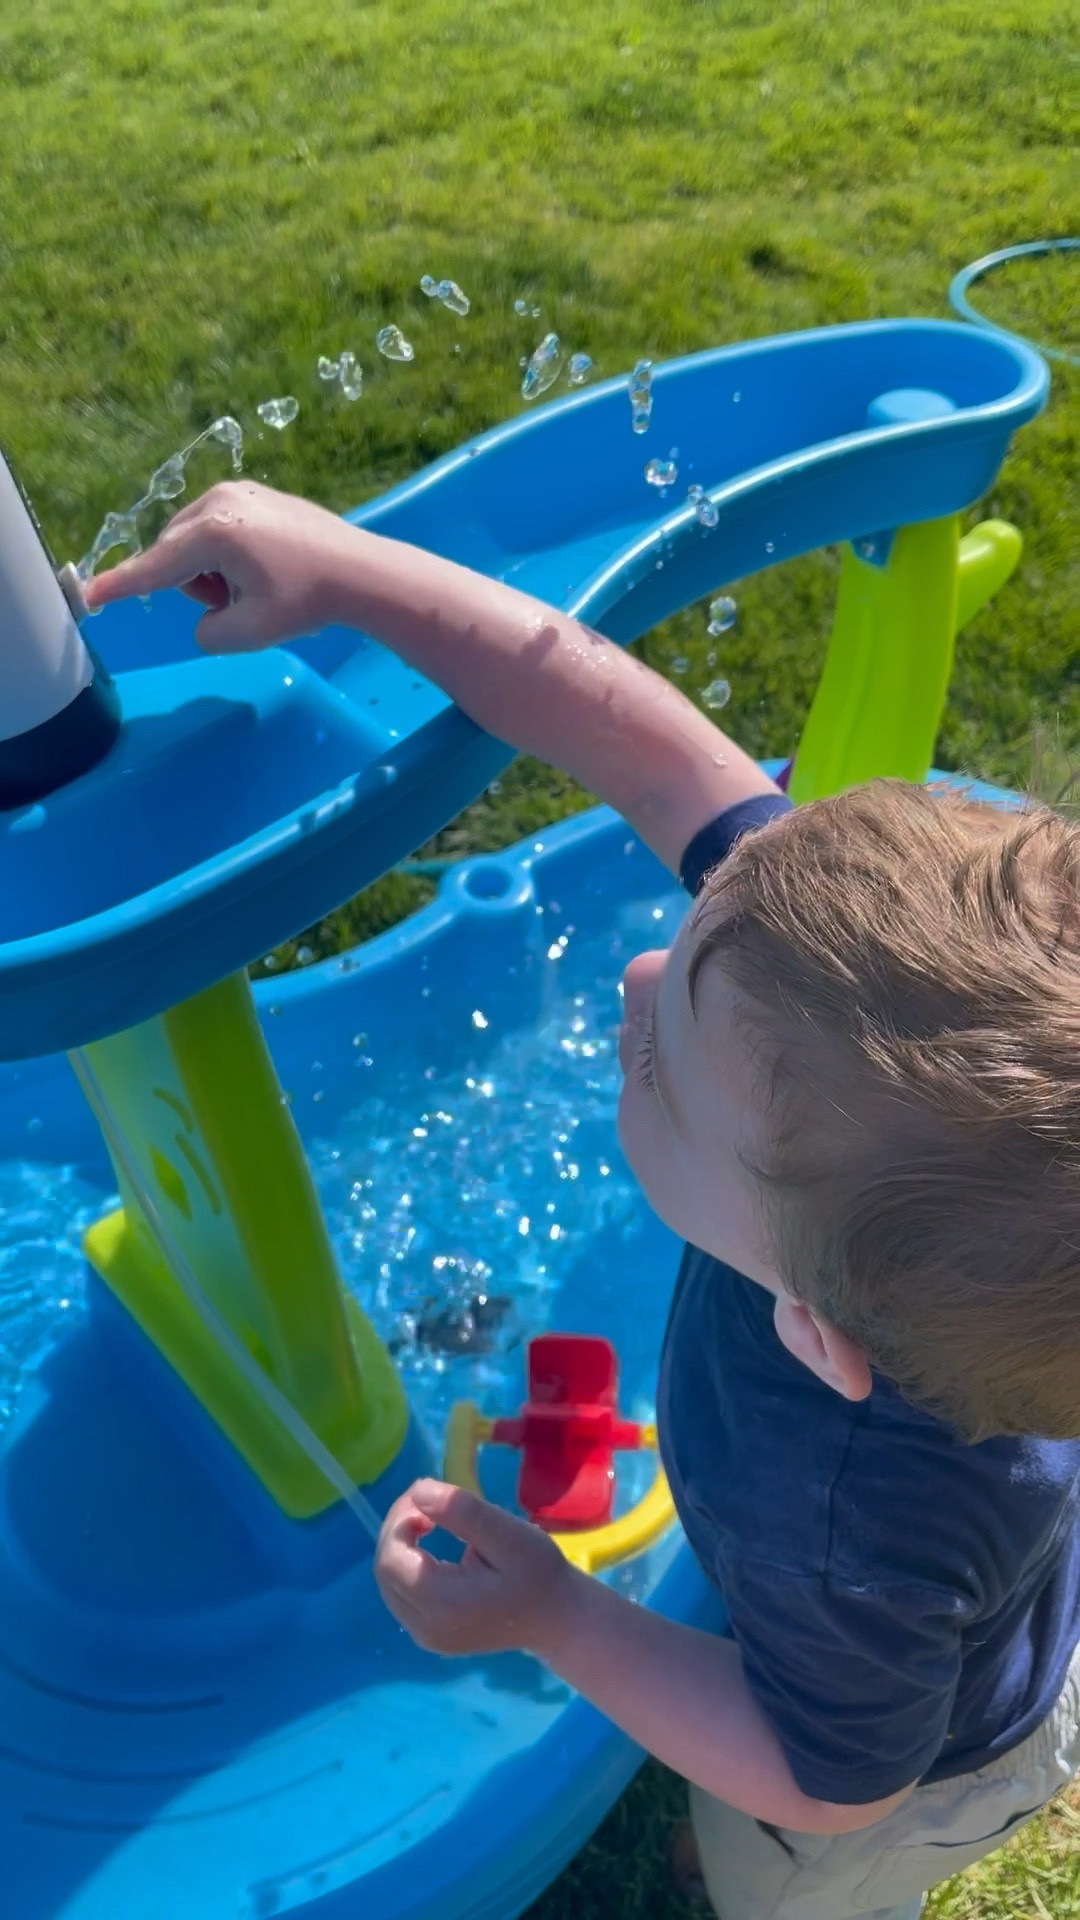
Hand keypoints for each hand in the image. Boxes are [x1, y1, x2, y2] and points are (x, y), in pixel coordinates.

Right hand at [81, 480, 363, 651]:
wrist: (360, 571)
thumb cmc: (307, 603)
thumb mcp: (249, 632)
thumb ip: (208, 632)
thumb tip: (207, 615)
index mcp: (214, 533)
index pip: (156, 568)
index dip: (120, 587)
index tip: (88, 597)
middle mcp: (218, 501)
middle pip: (173, 552)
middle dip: (193, 585)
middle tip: (238, 603)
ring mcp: (236, 492)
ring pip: (191, 540)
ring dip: (207, 570)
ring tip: (253, 585)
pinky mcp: (252, 493)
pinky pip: (214, 527)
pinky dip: (224, 554)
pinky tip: (263, 566)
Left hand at [374, 1477, 575, 1657]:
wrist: (558, 1619)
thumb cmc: (538, 1574)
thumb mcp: (508, 1534)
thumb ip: (462, 1512)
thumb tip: (419, 1492)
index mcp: (443, 1604)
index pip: (390, 1559)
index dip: (398, 1521)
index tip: (426, 1497)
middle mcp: (426, 1628)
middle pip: (385, 1571)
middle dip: (397, 1530)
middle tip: (427, 1505)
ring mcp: (427, 1637)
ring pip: (389, 1584)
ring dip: (401, 1546)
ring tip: (429, 1522)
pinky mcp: (432, 1637)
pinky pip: (402, 1596)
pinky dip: (408, 1566)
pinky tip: (431, 1549)